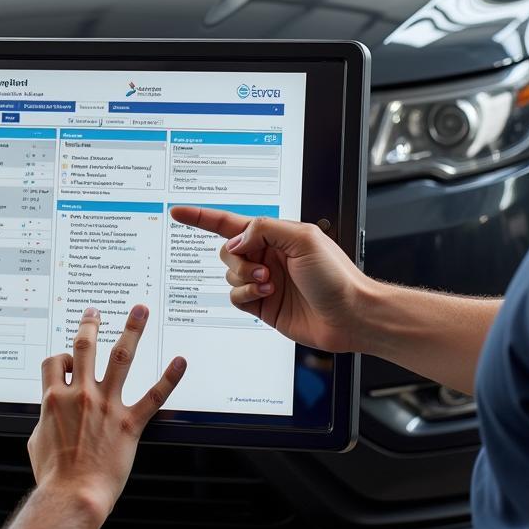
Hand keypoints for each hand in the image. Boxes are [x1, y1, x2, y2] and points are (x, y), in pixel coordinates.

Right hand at [28, 305, 185, 523]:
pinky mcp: (129, 422)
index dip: (61, 358)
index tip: (68, 360)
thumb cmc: (53, 475)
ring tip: (140, 310)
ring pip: (120, 357)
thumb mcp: (36, 442)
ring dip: (131, 330)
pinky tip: (180, 362)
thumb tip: (48, 415)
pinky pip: (153, 396)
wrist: (72, 496)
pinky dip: (169, 377)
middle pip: (85, 346)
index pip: (55, 362)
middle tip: (95, 312)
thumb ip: (44, 420)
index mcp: (54, 398)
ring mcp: (107, 405)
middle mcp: (81, 394)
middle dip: (90, 324)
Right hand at [169, 208, 372, 353]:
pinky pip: (234, 297)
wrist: (350, 316)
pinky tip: (263, 296)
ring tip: (269, 284)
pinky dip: (243, 295)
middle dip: (237, 258)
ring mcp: (263, 280)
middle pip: (227, 249)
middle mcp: (267, 255)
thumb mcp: (303, 238)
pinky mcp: (262, 305)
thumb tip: (237, 239)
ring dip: (243, 278)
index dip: (202, 217)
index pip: (231, 221)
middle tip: (261, 268)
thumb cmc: (337, 276)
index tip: (178, 212)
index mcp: (275, 234)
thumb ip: (264, 229)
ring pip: (228, 274)